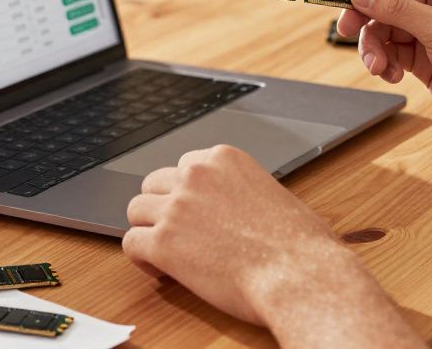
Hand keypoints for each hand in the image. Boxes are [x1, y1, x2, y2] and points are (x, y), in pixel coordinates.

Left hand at [122, 144, 352, 325]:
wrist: (297, 273)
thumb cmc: (300, 243)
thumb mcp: (275, 194)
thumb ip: (244, 190)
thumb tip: (238, 207)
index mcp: (223, 159)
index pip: (184, 165)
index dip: (186, 191)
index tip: (193, 210)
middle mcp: (196, 176)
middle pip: (154, 183)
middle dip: (162, 206)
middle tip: (177, 231)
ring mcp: (176, 208)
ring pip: (136, 210)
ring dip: (148, 229)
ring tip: (166, 251)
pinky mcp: (163, 243)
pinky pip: (131, 243)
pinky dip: (140, 257)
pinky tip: (159, 268)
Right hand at [337, 0, 431, 137]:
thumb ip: (398, 9)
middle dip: (366, 14)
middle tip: (344, 26)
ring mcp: (431, 29)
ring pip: (385, 27)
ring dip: (374, 45)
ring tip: (376, 64)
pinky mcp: (424, 55)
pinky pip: (390, 50)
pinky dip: (384, 61)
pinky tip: (390, 74)